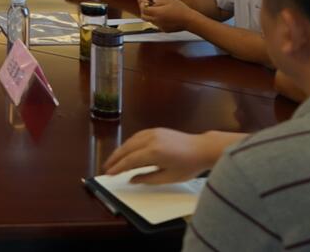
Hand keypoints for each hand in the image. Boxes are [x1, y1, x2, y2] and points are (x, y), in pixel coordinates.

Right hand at [104, 128, 235, 183]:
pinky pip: (136, 136)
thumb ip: (147, 179)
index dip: (118, 168)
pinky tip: (126, 150)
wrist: (203, 149)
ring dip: (120, 150)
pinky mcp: (155, 130)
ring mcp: (152, 133)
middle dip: (115, 158)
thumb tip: (131, 179)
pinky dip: (128, 144)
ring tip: (114, 160)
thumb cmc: (188, 165)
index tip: (109, 174)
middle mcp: (150, 140)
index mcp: (153, 152)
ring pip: (130, 141)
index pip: (129, 161)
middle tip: (107, 168)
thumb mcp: (169, 177)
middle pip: (126, 149)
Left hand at [138, 0, 194, 31]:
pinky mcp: (164, 30)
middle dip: (144, 11)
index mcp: (156, 12)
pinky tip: (164, 17)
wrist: (189, 20)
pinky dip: (157, 21)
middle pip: (144, 17)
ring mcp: (160, 26)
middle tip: (149, 6)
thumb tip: (151, 4)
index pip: (143, 10)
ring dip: (151, 16)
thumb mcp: (168, 1)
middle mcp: (156, 21)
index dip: (143, 5)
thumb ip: (157, 2)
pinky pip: (157, 25)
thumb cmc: (180, 9)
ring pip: (150, 21)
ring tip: (158, 11)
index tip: (145, 2)